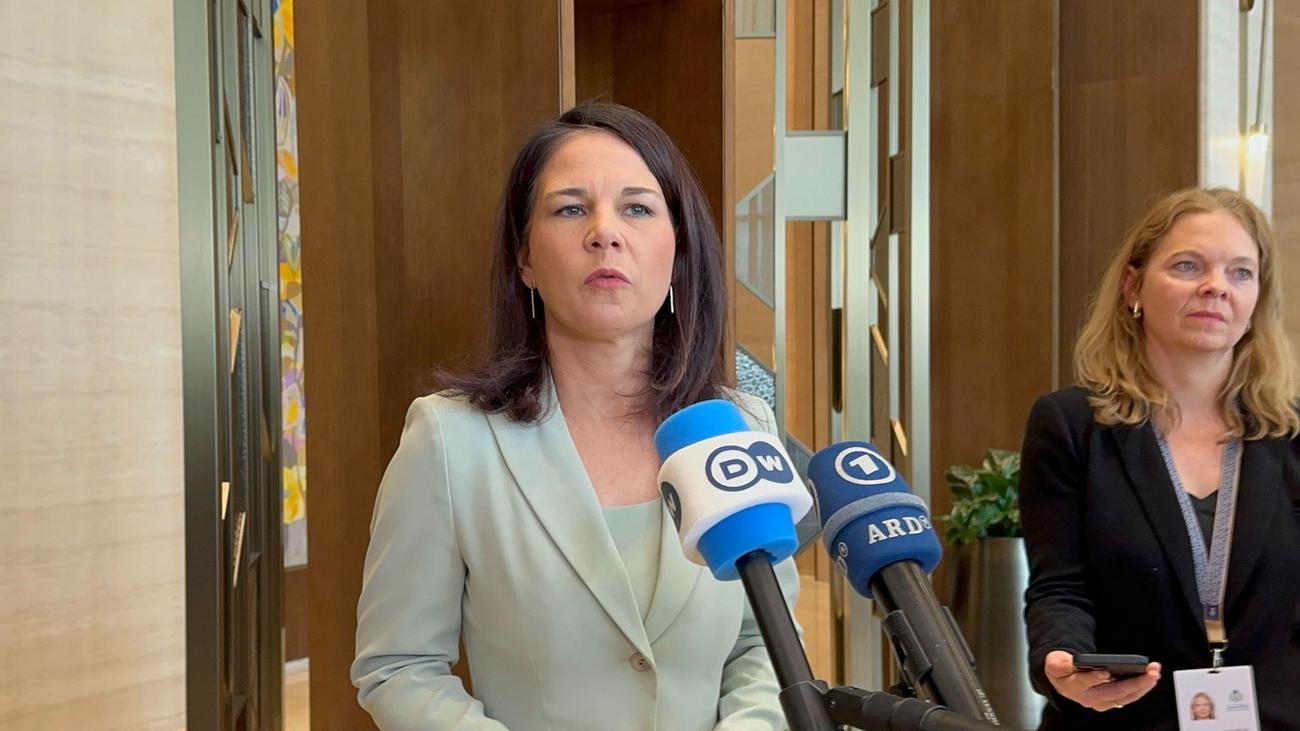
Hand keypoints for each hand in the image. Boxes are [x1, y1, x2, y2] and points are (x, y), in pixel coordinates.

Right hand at [1043, 650, 1160, 711]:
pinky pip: (1129, 697)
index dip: (1094, 678)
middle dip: (1134, 682)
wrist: (1065, 682)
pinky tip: (1151, 677)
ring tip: (1155, 672)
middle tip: (1150, 671)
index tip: (1105, 672)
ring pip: (1125, 696)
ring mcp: (1102, 702)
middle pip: (1113, 692)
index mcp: (1073, 687)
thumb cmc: (1061, 670)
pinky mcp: (1112, 701)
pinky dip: (1141, 687)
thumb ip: (1061, 663)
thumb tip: (1074, 662)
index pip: (1083, 683)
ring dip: (1143, 686)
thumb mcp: (1055, 663)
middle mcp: (1089, 698)